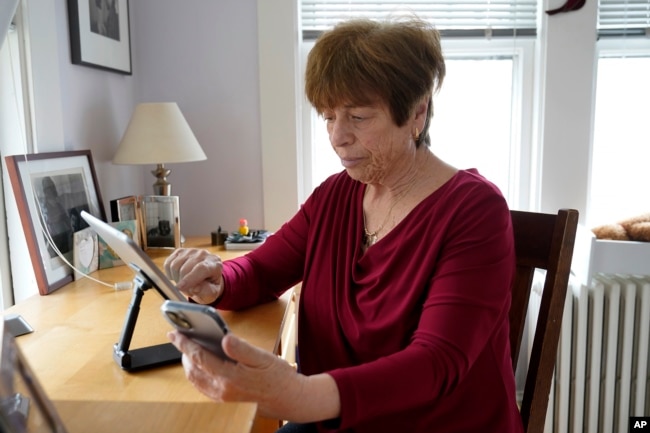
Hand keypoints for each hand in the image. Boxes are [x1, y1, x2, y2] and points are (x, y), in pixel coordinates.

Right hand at [164, 248, 223, 303]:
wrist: (206, 277)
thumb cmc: (210, 286)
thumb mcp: (212, 293)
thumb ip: (206, 291)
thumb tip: (195, 288)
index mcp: (214, 264)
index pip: (201, 268)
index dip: (189, 278)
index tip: (180, 287)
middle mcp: (203, 254)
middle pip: (185, 269)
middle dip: (183, 284)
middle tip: (188, 291)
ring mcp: (191, 251)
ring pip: (175, 266)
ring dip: (176, 279)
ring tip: (185, 284)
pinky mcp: (180, 251)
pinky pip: (168, 264)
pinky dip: (170, 273)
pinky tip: (178, 277)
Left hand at [168, 331, 340, 422]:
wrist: (289, 399)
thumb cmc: (278, 377)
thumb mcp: (263, 358)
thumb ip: (242, 349)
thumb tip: (225, 339)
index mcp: (230, 377)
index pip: (199, 358)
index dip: (184, 344)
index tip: (174, 333)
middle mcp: (222, 390)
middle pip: (192, 370)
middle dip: (184, 352)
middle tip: (181, 337)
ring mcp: (222, 398)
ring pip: (196, 379)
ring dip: (189, 363)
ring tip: (190, 348)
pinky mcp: (225, 401)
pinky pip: (203, 386)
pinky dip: (198, 373)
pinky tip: (203, 363)